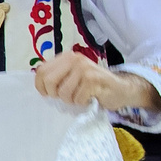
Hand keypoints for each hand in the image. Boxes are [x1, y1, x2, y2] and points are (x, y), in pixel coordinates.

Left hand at [34, 51, 159, 115]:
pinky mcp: (93, 80)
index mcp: (66, 57)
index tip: (48, 94)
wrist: (121, 89)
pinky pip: (77, 98)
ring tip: (81, 96)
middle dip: (55, 94)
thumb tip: (40, 85)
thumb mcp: (72, 77)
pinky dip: (82, 102)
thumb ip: (57, 77)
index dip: (41, 86)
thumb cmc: (93, 86)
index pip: (41, 71)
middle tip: (67, 97)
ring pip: (63, 92)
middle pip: (49, 81)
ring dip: (71, 100)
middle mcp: (75, 59)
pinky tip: (90, 97)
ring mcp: (84, 68)